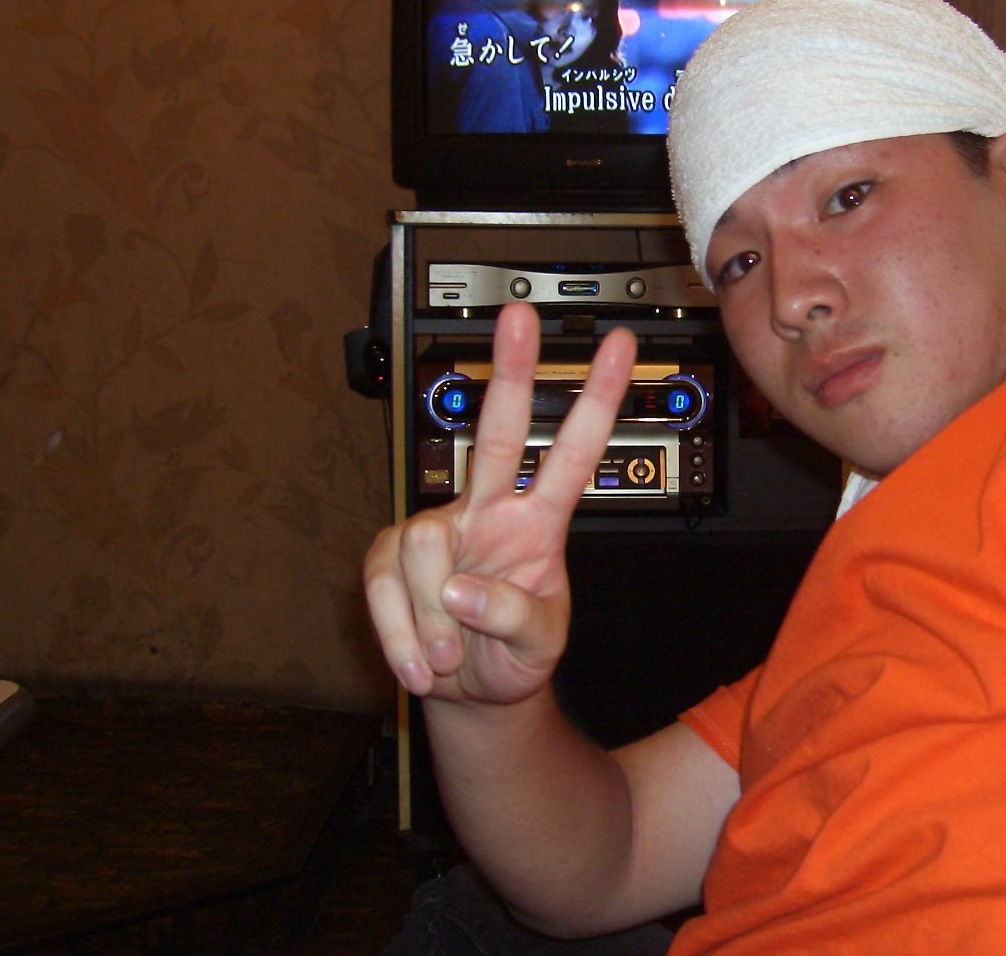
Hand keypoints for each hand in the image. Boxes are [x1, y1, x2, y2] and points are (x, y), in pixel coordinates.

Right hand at [364, 302, 636, 704]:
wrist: (470, 689)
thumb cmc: (514, 654)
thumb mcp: (539, 646)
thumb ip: (514, 617)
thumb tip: (460, 589)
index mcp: (540, 523)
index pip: (574, 454)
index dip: (598, 401)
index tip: (620, 346)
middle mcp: (489, 510)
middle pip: (497, 431)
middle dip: (511, 372)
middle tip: (520, 315)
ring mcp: (439, 529)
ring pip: (424, 544)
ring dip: (436, 619)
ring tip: (452, 657)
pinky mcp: (391, 559)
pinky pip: (385, 586)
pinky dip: (401, 636)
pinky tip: (421, 665)